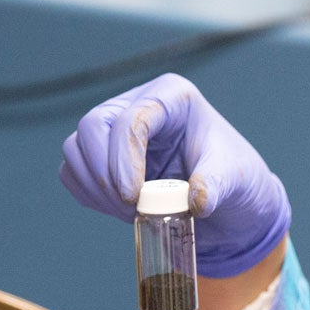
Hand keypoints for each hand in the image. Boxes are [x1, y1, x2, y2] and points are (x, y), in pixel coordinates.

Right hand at [59, 74, 291, 277]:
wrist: (227, 201)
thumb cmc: (234, 177)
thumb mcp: (235, 178)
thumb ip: (216, 185)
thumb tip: (196, 201)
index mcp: (172, 97)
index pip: (132, 117)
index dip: (124, 157)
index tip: (133, 197)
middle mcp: (139, 105)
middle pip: (92, 126)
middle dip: (103, 172)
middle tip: (128, 207)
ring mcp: (116, 129)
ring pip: (76, 148)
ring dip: (94, 186)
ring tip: (128, 212)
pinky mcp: (103, 156)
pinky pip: (74, 171)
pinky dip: (88, 194)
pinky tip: (118, 210)